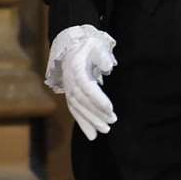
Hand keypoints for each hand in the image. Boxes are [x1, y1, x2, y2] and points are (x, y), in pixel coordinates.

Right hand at [47, 25, 116, 140]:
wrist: (72, 46)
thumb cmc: (88, 46)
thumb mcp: (96, 44)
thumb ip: (102, 55)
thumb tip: (109, 66)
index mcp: (76, 68)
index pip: (87, 86)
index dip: (97, 98)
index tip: (110, 108)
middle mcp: (70, 81)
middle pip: (82, 101)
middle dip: (96, 113)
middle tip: (112, 121)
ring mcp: (68, 89)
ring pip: (78, 108)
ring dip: (91, 121)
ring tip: (105, 130)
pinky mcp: (70, 95)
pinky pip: (75, 111)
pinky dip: (83, 124)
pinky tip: (92, 135)